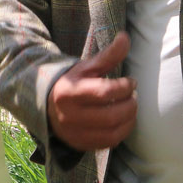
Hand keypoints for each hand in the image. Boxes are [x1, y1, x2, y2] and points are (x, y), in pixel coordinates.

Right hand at [46, 31, 136, 151]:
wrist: (49, 105)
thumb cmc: (74, 82)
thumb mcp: (88, 67)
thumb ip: (108, 54)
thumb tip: (125, 37)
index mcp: (69, 93)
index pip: (104, 92)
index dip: (124, 87)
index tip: (132, 82)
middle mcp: (69, 116)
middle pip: (110, 116)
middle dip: (130, 105)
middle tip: (134, 97)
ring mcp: (75, 133)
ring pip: (112, 133)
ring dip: (129, 120)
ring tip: (131, 108)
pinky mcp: (80, 145)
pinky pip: (108, 143)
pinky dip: (122, 132)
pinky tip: (124, 121)